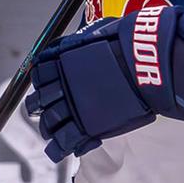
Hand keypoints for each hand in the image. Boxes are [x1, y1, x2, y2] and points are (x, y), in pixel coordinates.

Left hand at [24, 6, 183, 162]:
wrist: (145, 63)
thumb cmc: (127, 45)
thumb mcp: (96, 33)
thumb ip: (79, 42)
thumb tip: (69, 44)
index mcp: (62, 63)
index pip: (39, 75)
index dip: (40, 83)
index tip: (44, 87)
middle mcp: (62, 86)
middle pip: (39, 101)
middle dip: (38, 107)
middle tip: (41, 112)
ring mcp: (73, 107)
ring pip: (48, 123)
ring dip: (48, 128)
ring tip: (52, 132)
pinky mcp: (86, 126)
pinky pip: (64, 142)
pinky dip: (60, 147)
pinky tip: (60, 149)